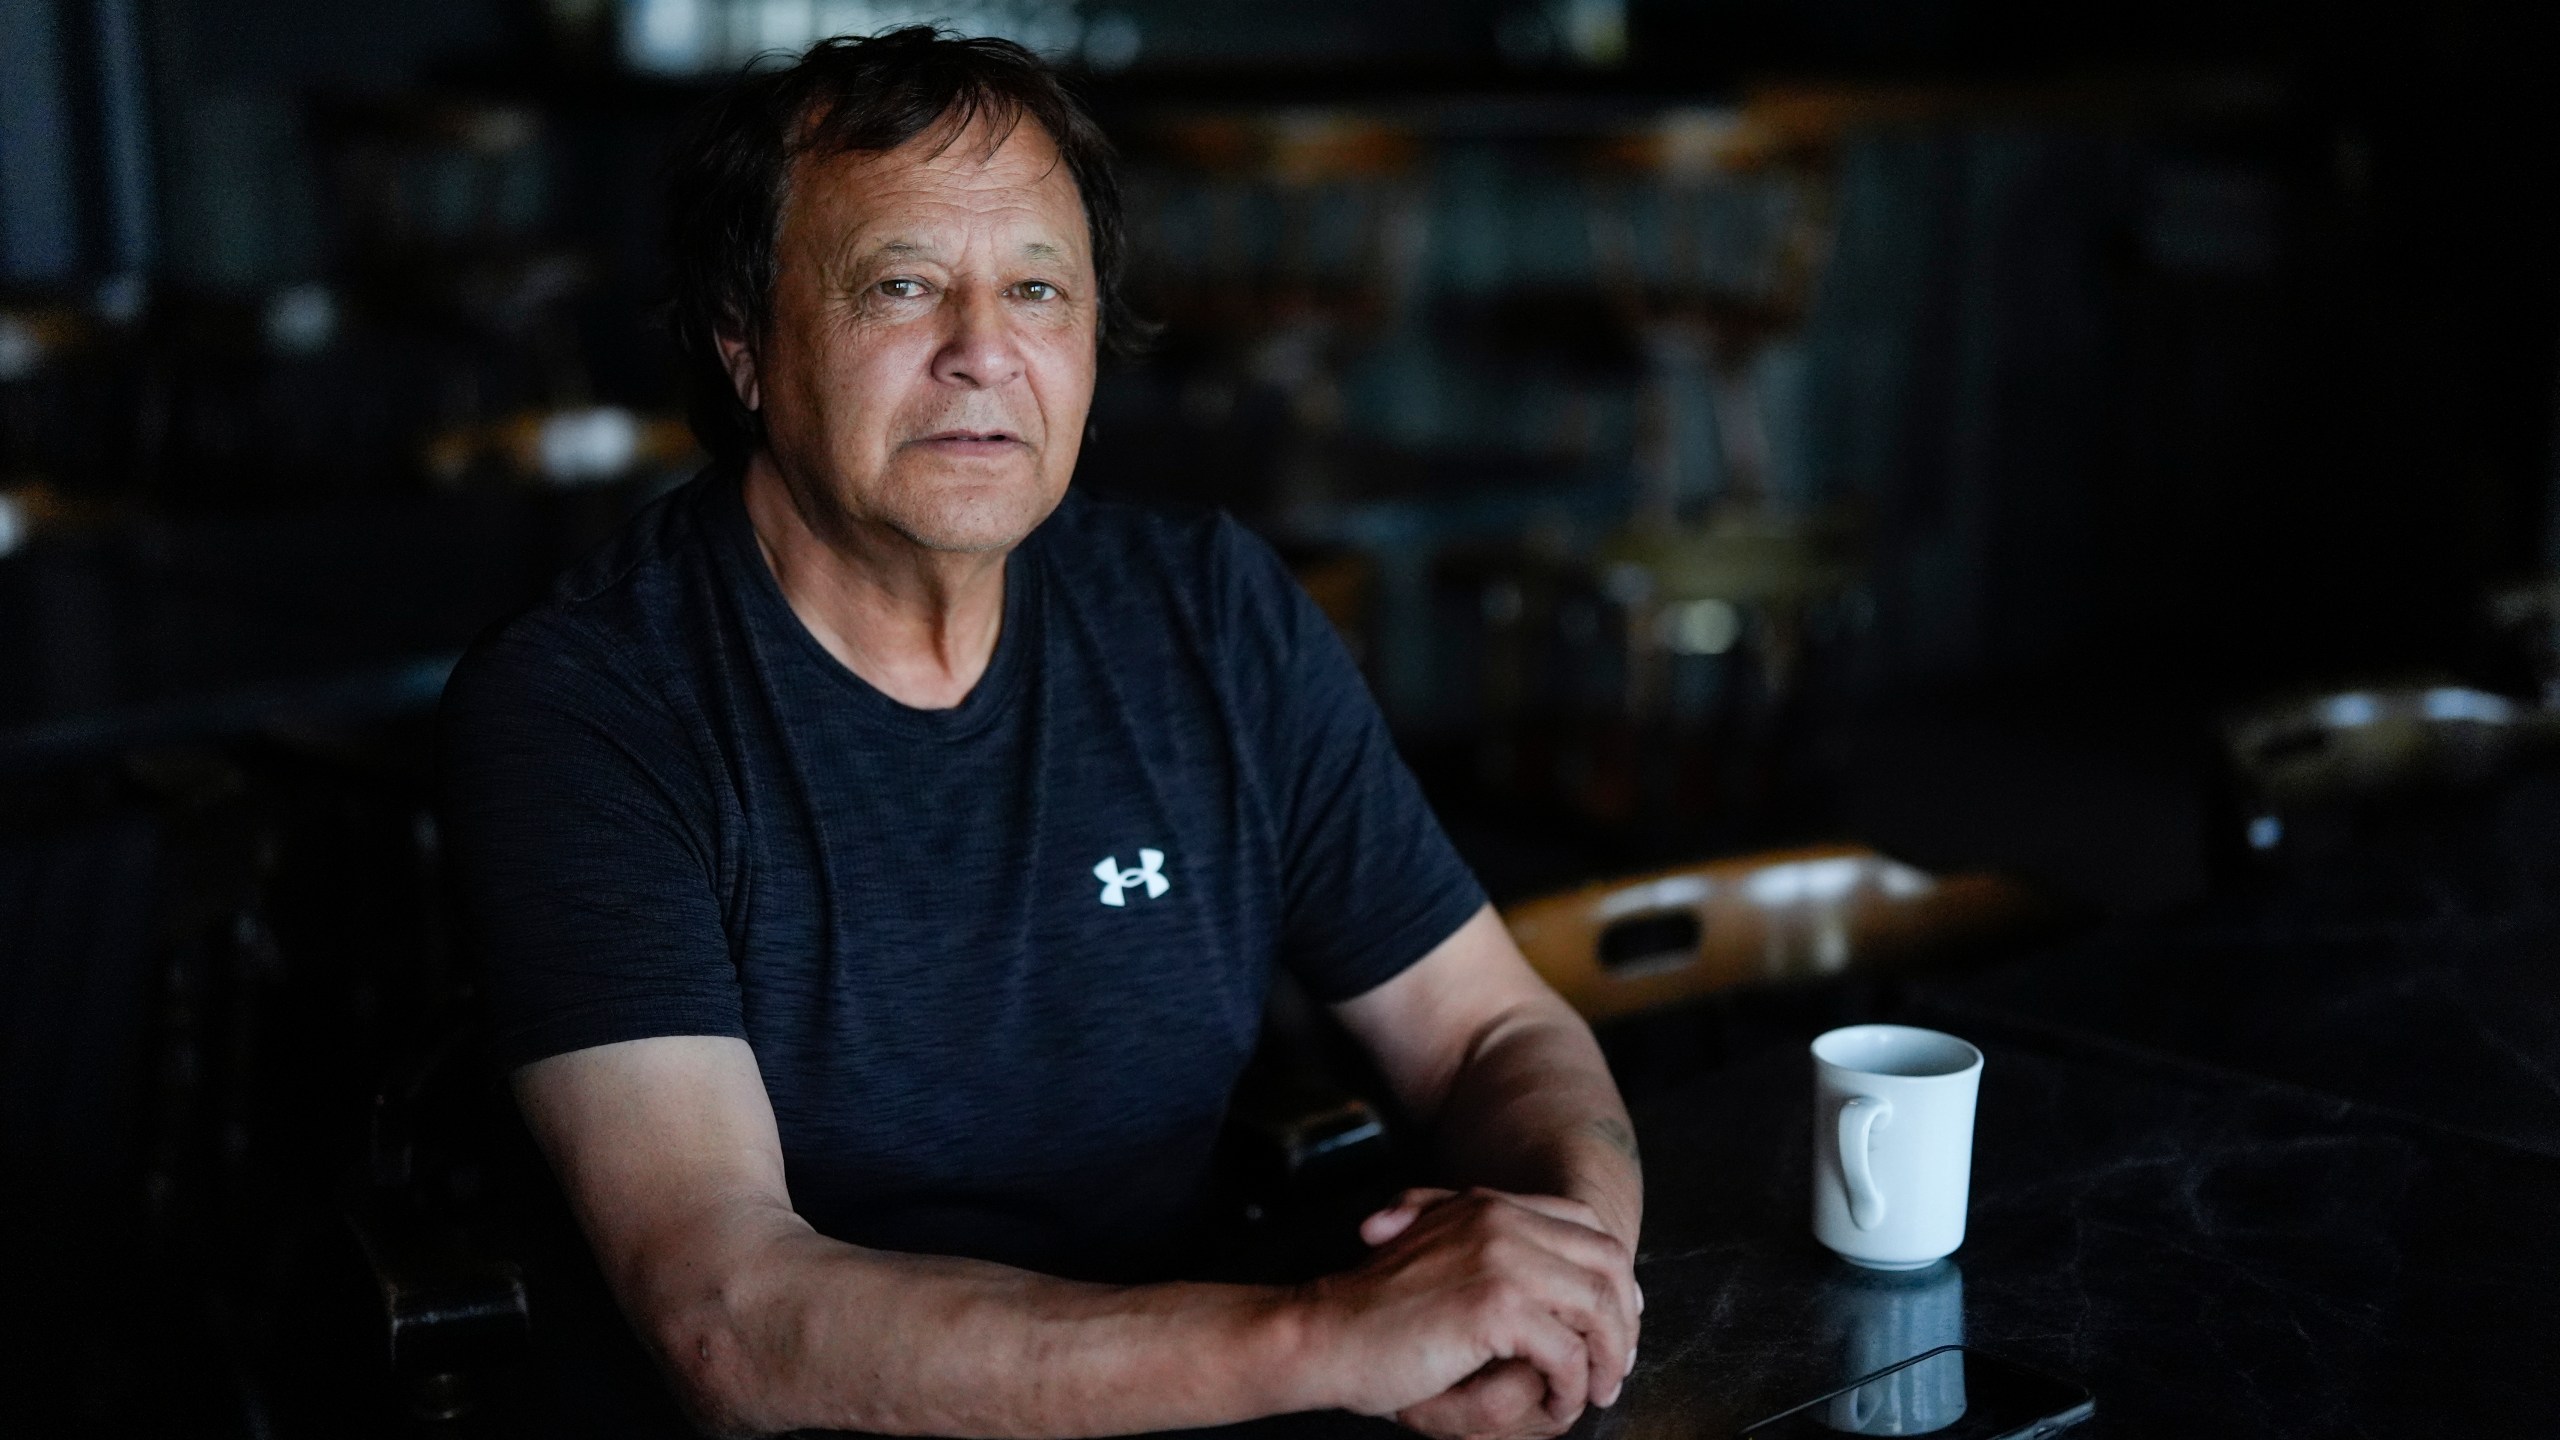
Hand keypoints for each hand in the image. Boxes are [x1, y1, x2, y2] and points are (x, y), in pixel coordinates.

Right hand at [1296, 1187, 1639, 1439]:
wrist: (1323, 1334)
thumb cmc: (1375, 1311)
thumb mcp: (1434, 1254)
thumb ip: (1484, 1244)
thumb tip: (1557, 1276)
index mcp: (1490, 1205)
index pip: (1588, 1227)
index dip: (1615, 1279)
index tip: (1615, 1325)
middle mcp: (1502, 1220)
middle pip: (1609, 1263)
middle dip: (1624, 1320)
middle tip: (1615, 1368)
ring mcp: (1501, 1258)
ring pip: (1599, 1307)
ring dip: (1606, 1357)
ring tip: (1595, 1392)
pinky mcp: (1495, 1306)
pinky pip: (1566, 1352)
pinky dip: (1571, 1386)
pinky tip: (1557, 1404)